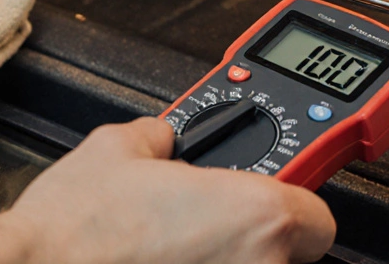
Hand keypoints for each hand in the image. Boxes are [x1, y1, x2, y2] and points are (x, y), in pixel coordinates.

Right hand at [2, 117, 335, 263]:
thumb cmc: (71, 233)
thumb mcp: (118, 148)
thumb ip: (162, 136)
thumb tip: (165, 137)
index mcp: (258, 216)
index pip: (317, 217)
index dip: (290, 204)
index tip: (268, 201)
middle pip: (286, 257)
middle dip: (249, 241)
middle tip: (201, 231)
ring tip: (168, 256)